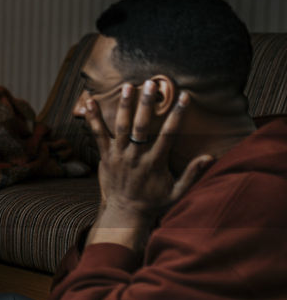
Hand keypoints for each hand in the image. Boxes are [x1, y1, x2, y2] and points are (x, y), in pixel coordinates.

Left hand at [82, 82, 212, 250]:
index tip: (184, 97)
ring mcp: (118, 156)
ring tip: (127, 86)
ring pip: (120, 128)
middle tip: (151, 84)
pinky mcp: (105, 157)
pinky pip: (97, 136)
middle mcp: (135, 157)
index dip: (176, 115)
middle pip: (141, 127)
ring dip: (124, 106)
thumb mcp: (177, 193)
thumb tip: (210, 157)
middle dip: (146, 105)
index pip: (168, 135)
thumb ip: (192, 174)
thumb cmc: (153, 203)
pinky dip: (93, 119)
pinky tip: (89, 102)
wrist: (124, 214)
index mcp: (154, 164)